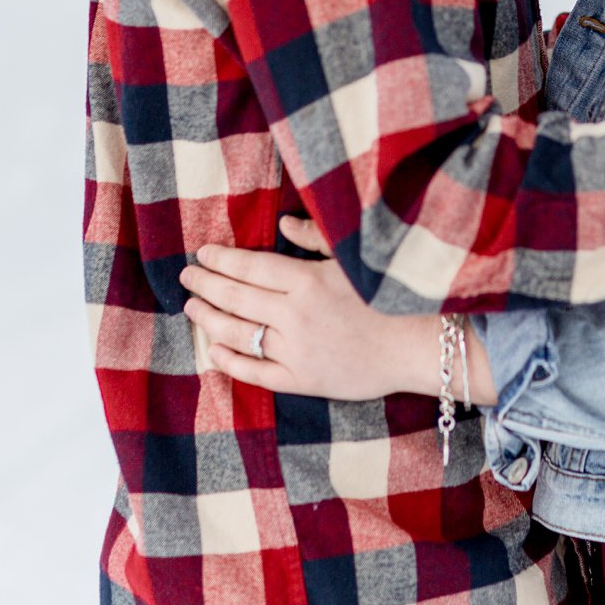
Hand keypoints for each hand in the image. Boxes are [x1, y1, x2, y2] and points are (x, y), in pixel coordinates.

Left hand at [180, 218, 450, 405]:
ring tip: (193, 309)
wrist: (417, 346)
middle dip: (205, 285)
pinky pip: (256, 373)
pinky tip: (214, 351)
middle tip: (186, 277)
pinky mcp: (303, 381)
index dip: (219, 261)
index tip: (202, 255)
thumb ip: (315, 237)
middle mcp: (295, 316)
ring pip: (238, 335)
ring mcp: (296, 352)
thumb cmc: (387, 296)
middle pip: (236, 297)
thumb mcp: (352, 258)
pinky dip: (230, 362)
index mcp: (306, 281)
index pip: (248, 267)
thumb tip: (282, 222)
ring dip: (209, 320)